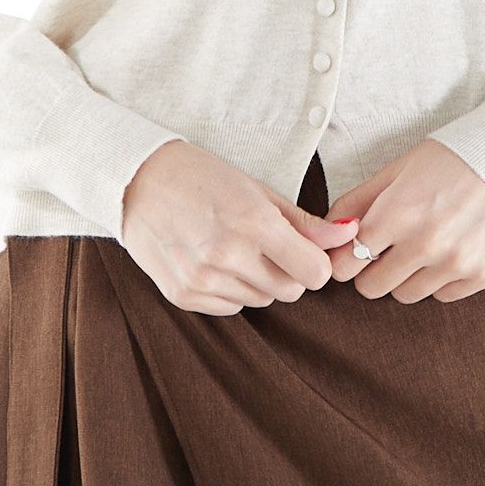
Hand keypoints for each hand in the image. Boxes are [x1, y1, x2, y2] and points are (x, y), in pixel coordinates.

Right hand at [120, 139, 361, 314]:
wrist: (136, 181)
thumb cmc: (202, 177)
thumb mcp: (257, 189)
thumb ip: (304, 221)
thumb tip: (348, 235)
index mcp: (253, 222)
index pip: (313, 273)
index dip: (315, 262)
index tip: (305, 249)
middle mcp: (228, 255)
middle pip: (289, 291)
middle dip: (287, 271)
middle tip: (266, 243)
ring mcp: (203, 280)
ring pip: (259, 300)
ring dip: (257, 279)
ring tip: (234, 246)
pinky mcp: (183, 296)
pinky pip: (229, 308)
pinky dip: (230, 289)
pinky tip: (213, 259)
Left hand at [321, 139, 484, 302]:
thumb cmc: (450, 158)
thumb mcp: (397, 169)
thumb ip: (358, 201)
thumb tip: (328, 230)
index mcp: (397, 213)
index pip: (346, 264)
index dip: (345, 257)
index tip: (354, 249)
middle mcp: (425, 244)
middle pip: (372, 288)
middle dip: (372, 269)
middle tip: (387, 247)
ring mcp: (456, 264)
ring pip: (407, 295)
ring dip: (406, 275)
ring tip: (422, 243)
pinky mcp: (482, 276)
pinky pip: (443, 295)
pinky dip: (439, 278)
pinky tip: (450, 247)